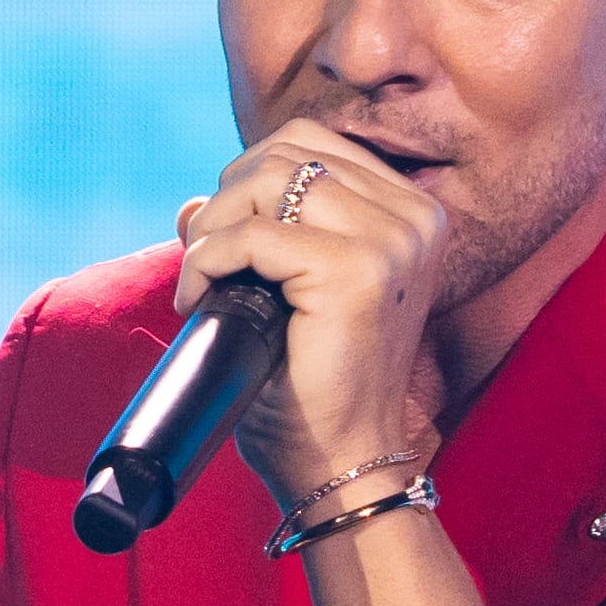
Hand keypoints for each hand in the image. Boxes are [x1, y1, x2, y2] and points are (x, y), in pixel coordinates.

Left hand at [172, 123, 450, 507]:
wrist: (339, 462)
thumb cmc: (313, 385)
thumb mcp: (287, 292)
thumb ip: (253, 234)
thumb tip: (190, 201)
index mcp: (413, 213)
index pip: (311, 142)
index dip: (250, 178)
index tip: (227, 239)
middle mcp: (414, 218)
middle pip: (285, 151)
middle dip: (226, 200)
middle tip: (204, 263)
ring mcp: (392, 243)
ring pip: (266, 181)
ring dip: (212, 229)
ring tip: (201, 281)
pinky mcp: (356, 273)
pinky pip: (252, 235)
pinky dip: (207, 262)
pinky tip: (198, 301)